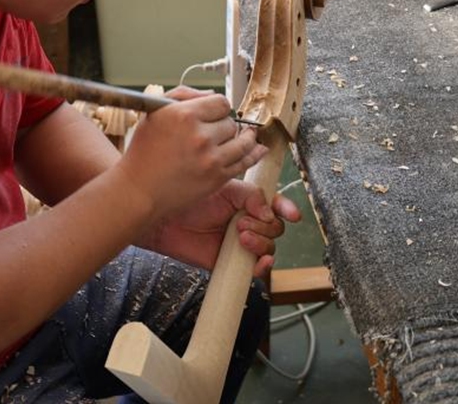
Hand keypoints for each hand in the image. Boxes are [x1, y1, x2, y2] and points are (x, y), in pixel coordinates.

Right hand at [118, 87, 267, 218]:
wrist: (139, 190)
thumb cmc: (144, 151)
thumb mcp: (156, 112)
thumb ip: (185, 95)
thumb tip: (212, 95)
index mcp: (184, 115)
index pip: (221, 103)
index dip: (219, 108)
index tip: (214, 114)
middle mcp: (200, 136)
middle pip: (231, 123)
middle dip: (225, 126)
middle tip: (216, 132)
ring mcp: (211, 159)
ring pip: (243, 142)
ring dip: (245, 139)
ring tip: (247, 137)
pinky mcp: (217, 178)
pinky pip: (244, 162)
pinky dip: (253, 154)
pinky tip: (258, 149)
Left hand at [143, 179, 301, 277]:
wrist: (165, 221)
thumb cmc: (190, 199)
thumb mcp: (224, 188)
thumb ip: (252, 196)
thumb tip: (271, 213)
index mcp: (247, 202)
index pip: (275, 205)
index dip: (286, 208)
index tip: (292, 214)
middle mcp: (247, 222)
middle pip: (275, 228)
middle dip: (265, 226)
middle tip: (241, 223)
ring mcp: (240, 244)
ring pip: (268, 247)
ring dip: (261, 242)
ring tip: (240, 236)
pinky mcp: (231, 264)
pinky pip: (256, 270)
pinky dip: (262, 266)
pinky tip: (258, 259)